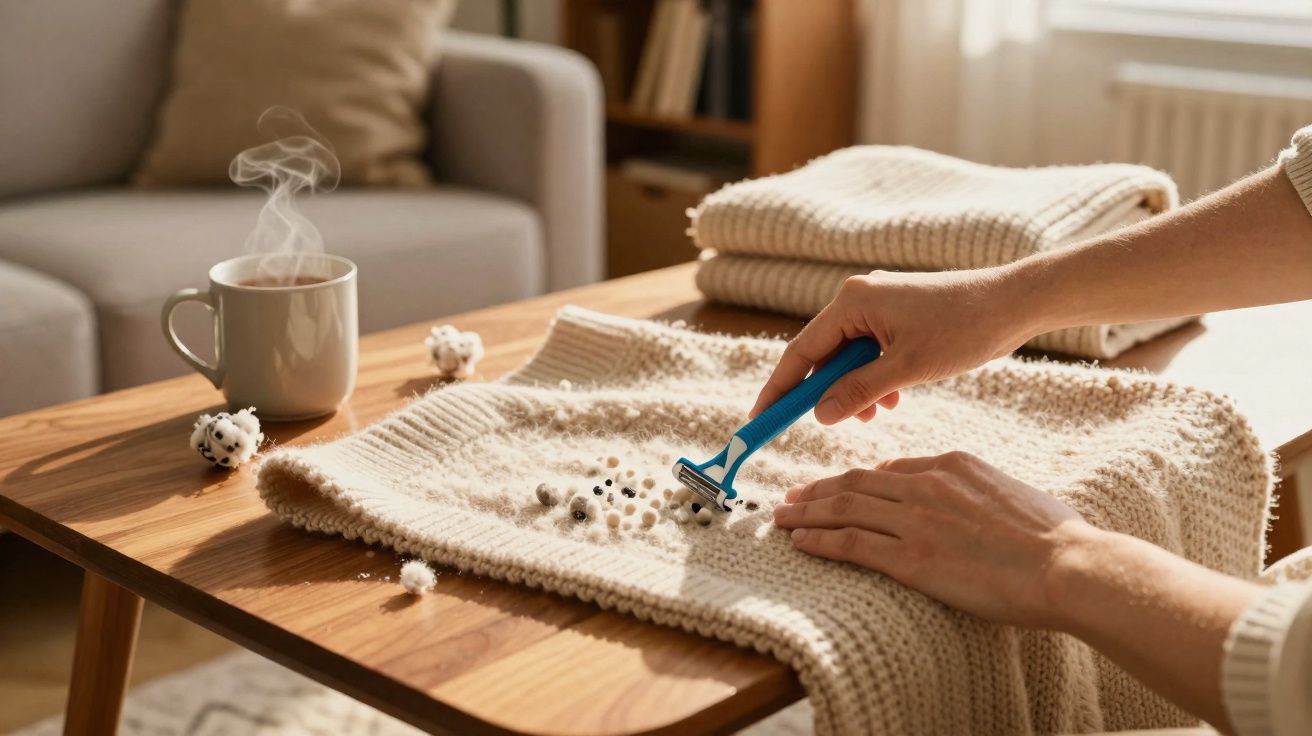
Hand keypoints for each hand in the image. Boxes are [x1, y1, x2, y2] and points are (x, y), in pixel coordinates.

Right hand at [751, 268, 1035, 424]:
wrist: (1014, 303)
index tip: (760, 418)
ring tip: (875, 414)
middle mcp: (858, 298)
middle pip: (822, 355)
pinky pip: (870, 353)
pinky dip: (875, 379)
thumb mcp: (907, 368)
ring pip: (848, 358)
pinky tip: (894, 398)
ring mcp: (878, 305)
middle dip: (827, 393)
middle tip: (829, 424)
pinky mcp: (897, 315)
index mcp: (852, 302)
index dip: (779, 389)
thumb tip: (820, 415)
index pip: (800, 352)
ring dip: (855, 390)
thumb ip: (858, 391)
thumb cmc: (964, 328)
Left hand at [773, 451, 1089, 628]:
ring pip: (845, 509)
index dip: (856, 481)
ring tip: (782, 518)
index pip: (889, 469)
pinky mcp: (911, 558)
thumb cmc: (1053, 538)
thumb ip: (973, 490)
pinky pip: (851, 544)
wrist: (1066, 565)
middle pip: (856, 483)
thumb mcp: (1008, 492)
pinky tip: (800, 542)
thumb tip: (958, 500)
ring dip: (807, 514)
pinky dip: (819, 541)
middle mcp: (926, 485)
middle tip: (792, 498)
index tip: (837, 489)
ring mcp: (916, 521)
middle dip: (818, 491)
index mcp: (951, 465)